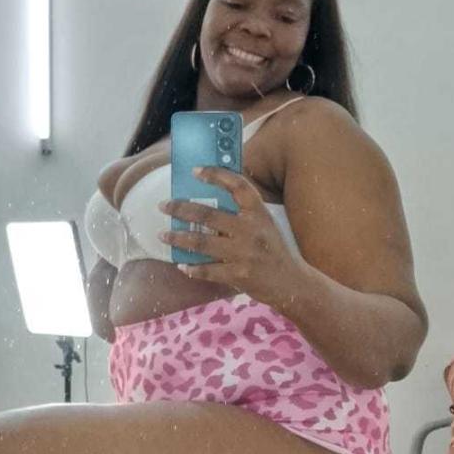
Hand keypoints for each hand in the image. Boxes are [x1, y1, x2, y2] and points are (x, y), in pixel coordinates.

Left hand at [160, 165, 303, 306]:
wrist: (291, 282)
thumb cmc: (272, 249)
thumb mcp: (264, 224)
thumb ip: (242, 213)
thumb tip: (205, 201)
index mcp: (259, 213)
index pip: (238, 186)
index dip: (216, 175)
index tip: (195, 170)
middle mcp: (251, 230)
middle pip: (208, 215)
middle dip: (181, 209)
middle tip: (163, 206)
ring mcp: (244, 254)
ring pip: (201, 243)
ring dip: (178, 239)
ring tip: (163, 235)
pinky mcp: (239, 275)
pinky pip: (208, 270)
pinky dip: (192, 269)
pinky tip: (182, 265)